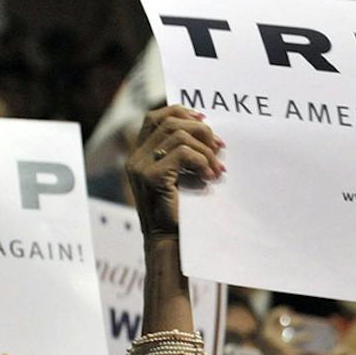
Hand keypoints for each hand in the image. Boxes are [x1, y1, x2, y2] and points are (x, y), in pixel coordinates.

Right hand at [127, 106, 223, 240]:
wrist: (170, 243)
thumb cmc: (180, 213)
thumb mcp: (180, 178)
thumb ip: (182, 156)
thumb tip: (207, 132)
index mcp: (139, 155)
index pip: (155, 117)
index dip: (180, 111)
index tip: (204, 119)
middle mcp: (135, 158)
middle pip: (169, 122)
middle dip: (200, 130)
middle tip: (220, 147)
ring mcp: (140, 167)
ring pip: (178, 136)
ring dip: (205, 150)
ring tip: (218, 168)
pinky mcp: (151, 177)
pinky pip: (183, 154)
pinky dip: (202, 162)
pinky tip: (210, 178)